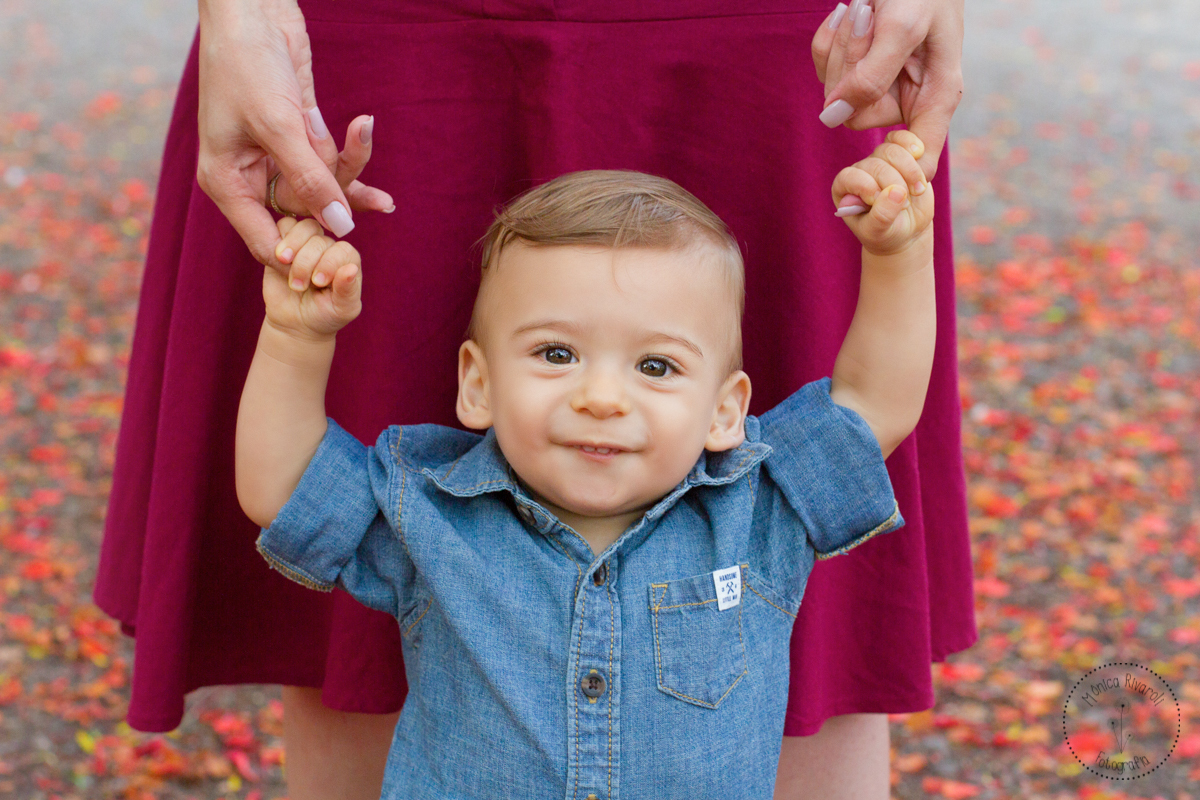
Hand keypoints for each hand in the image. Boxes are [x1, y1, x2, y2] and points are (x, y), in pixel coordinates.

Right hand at [196, 0, 392, 268]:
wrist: (251, 9)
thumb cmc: (247, 64)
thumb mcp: (279, 127)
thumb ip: (311, 180)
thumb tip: (340, 228)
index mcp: (227, 183)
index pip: (266, 243)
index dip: (302, 256)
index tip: (339, 264)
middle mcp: (249, 176)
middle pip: (302, 215)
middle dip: (337, 201)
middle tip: (376, 208)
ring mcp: (276, 157)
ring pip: (323, 188)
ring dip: (348, 171)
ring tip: (368, 150)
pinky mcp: (300, 138)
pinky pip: (331, 164)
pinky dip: (354, 158)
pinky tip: (374, 159)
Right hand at [263, 218, 362, 339]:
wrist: (296, 323)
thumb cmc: (325, 316)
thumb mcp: (342, 309)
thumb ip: (348, 290)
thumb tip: (351, 270)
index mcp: (348, 261)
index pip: (342, 250)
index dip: (328, 263)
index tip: (318, 282)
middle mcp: (329, 248)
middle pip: (319, 240)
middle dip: (306, 263)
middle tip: (299, 286)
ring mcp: (307, 244)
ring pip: (304, 228)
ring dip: (293, 248)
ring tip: (286, 268)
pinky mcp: (285, 243)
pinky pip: (283, 227)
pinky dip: (279, 241)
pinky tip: (278, 259)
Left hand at [812, 0, 963, 178]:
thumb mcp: (902, 28)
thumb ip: (869, 77)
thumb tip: (832, 118)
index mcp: (936, 97)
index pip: (918, 162)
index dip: (893, 178)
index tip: (862, 187)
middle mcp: (907, 96)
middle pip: (855, 115)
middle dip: (852, 66)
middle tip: (869, 19)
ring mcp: (881, 83)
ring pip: (835, 92)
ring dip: (841, 46)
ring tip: (865, 8)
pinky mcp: (859, 67)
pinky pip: (826, 70)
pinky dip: (830, 40)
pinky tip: (847, 12)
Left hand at [832, 130, 933, 255]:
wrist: (905, 230)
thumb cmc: (885, 233)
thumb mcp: (879, 232)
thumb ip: (882, 215)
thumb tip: (897, 192)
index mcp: (844, 187)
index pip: (850, 177)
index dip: (867, 186)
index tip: (879, 201)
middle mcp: (860, 170)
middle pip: (876, 164)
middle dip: (894, 183)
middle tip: (905, 204)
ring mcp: (881, 161)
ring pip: (891, 150)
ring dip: (909, 170)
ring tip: (918, 191)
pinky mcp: (901, 155)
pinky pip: (904, 139)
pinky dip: (914, 148)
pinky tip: (922, 160)